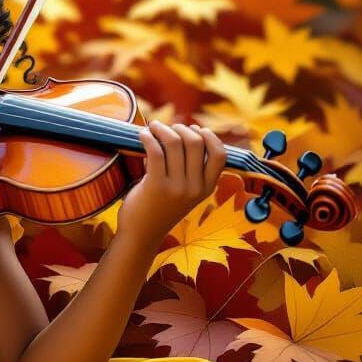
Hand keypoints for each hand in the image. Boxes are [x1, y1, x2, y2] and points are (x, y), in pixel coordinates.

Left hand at [117, 121, 227, 244]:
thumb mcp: (185, 192)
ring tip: (153, 127)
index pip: (220, 155)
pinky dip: (149, 137)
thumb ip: (190, 170)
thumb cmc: (160, 207)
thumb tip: (184, 133)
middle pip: (196, 143)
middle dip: (181, 128)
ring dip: (162, 129)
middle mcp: (195, 188)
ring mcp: (177, 187)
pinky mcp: (156, 185)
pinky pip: (156, 151)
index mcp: (207, 188)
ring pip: (175, 143)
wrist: (141, 234)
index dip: (209, 136)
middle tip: (167, 127)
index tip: (195, 128)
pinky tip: (142, 134)